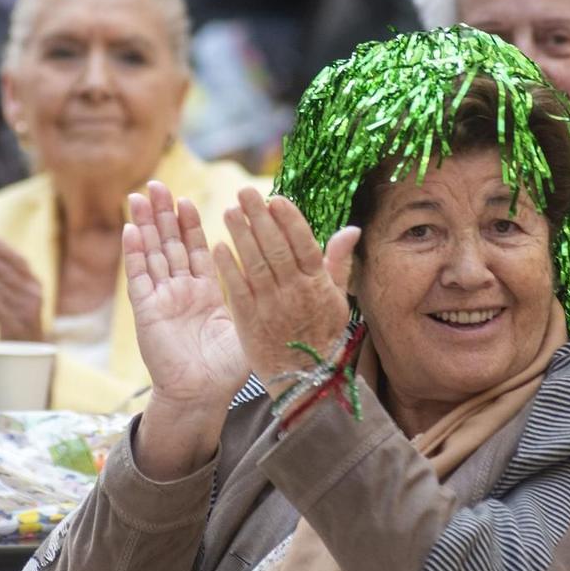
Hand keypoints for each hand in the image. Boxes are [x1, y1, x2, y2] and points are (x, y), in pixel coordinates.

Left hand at [0, 239, 44, 342]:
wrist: (25, 351)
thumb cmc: (15, 319)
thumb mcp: (15, 296)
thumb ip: (5, 279)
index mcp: (35, 285)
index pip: (20, 263)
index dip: (4, 250)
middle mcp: (34, 296)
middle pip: (8, 273)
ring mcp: (26, 311)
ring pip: (2, 288)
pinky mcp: (16, 327)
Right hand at [123, 181, 247, 411]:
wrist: (203, 396)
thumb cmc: (228, 369)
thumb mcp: (250, 325)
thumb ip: (259, 297)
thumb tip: (288, 276)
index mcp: (205, 293)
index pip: (196, 250)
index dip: (189, 224)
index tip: (186, 199)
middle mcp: (180, 292)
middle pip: (169, 244)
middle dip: (163, 214)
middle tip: (156, 184)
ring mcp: (161, 299)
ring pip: (151, 254)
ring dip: (145, 225)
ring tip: (138, 196)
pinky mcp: (146, 312)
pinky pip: (139, 278)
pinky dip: (134, 254)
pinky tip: (130, 230)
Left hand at [212, 188, 357, 385]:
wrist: (304, 377)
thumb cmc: (322, 333)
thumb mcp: (339, 298)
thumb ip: (339, 262)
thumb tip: (351, 229)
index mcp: (318, 284)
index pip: (304, 245)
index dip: (290, 221)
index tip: (276, 198)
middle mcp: (294, 292)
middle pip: (276, 248)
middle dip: (259, 218)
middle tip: (244, 193)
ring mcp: (271, 306)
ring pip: (254, 264)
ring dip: (240, 236)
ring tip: (228, 211)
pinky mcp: (249, 321)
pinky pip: (238, 290)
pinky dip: (228, 268)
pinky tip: (218, 246)